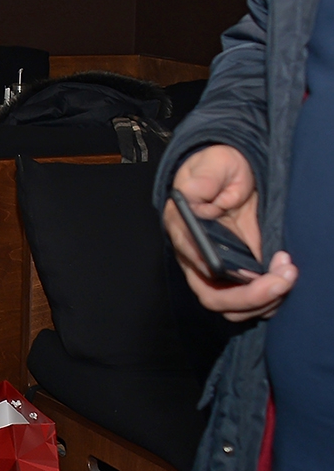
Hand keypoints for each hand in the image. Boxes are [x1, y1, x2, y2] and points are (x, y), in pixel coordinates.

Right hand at [163, 145, 290, 320]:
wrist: (233, 175)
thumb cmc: (219, 168)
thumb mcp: (213, 164)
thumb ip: (204, 179)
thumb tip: (193, 194)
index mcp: (182, 229)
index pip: (193, 261)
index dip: (218, 270)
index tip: (248, 269)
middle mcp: (196, 256)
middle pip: (213, 296)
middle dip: (250, 297)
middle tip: (282, 280)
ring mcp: (218, 269)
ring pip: (233, 307)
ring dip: (264, 300)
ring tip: (288, 274)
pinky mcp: (240, 273)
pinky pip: (251, 300)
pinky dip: (270, 296)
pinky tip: (285, 274)